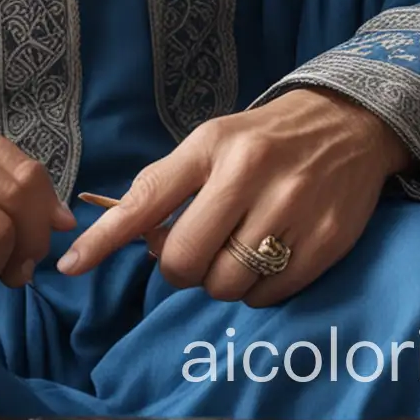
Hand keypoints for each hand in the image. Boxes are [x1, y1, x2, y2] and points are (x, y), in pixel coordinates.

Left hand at [56, 87, 412, 306]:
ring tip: (236, 249)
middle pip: (185, 260)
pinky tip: (267, 257)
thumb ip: (167, 185)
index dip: (105, 239)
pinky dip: (256, 289)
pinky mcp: (326, 241)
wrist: (349, 124)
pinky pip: (266, 295)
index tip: (70, 266)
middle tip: (195, 249)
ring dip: (220, 280)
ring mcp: (291, 209)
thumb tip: (132, 242)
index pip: (147, 200)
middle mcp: (250, 175)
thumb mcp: (210, 142)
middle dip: (180, 267)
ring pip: (225, 285)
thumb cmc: (263, 140)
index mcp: (213, 147)